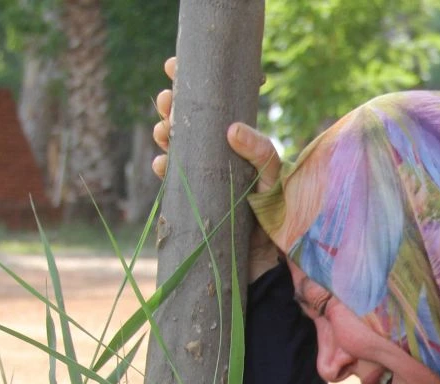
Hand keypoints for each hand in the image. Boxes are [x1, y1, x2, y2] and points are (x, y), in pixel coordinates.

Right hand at [151, 56, 281, 275]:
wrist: (266, 262)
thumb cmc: (277, 216)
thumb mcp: (274, 179)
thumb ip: (261, 153)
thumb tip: (231, 129)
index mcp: (236, 140)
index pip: (211, 103)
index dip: (190, 82)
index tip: (172, 66)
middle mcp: (217, 152)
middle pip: (187, 118)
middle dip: (171, 105)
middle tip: (167, 101)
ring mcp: (203, 174)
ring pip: (176, 144)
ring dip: (165, 133)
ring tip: (165, 131)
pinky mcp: (193, 197)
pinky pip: (173, 177)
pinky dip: (165, 168)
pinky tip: (162, 165)